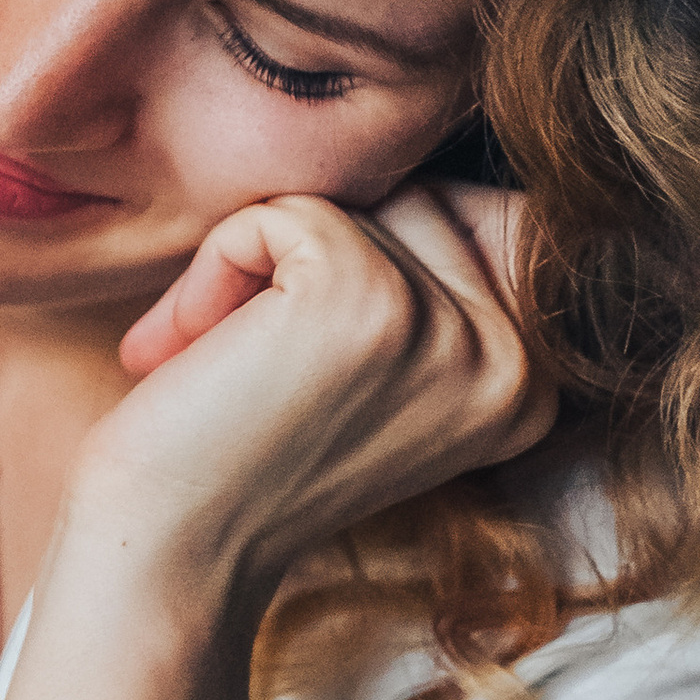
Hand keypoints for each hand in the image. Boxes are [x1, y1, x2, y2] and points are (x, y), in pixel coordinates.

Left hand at [69, 185, 552, 604]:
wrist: (166, 549)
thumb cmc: (244, 452)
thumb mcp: (377, 370)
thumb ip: (433, 275)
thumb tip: (437, 150)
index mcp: (533, 383)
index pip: (479, 218)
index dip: (374, 254)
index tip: (303, 351)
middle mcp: (517, 363)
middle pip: (417, 198)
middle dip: (309, 257)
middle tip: (246, 355)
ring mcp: (449, 332)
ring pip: (350, 202)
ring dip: (256, 266)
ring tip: (223, 361)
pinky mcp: (365, 300)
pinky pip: (283, 212)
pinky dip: (217, 265)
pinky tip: (191, 351)